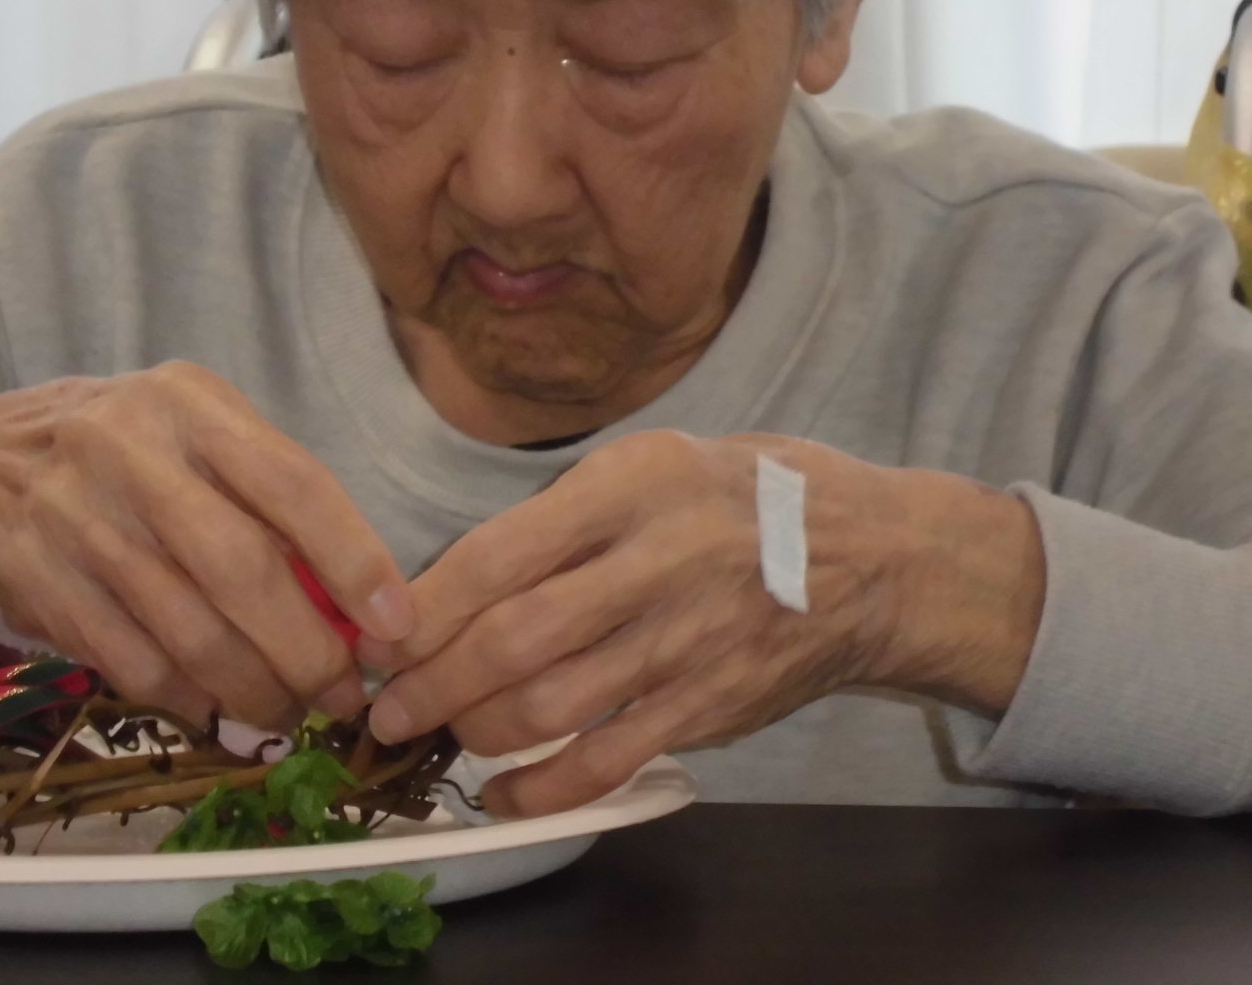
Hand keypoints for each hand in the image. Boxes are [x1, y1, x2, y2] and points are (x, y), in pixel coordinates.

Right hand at [0, 362, 414, 728]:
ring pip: (188, 631)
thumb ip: (270, 497)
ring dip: (252, 690)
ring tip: (286, 712)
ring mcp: (76, 518)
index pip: (293, 484)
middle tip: (342, 695)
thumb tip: (358, 604)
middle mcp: (131, 452)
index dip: (354, 562)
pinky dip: (184, 698)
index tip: (396, 628)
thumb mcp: (196, 433)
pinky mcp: (36, 581)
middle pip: (242, 570)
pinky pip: (132, 663)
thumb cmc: (126, 452)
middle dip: (307, 650)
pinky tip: (213, 706)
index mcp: (190, 404)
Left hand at [359, 430, 1044, 816]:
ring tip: (440, 735)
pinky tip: (504, 790)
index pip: (501, 552)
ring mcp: (688, 640)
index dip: (426, 606)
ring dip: (476, 731)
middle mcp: (658, 560)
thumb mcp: (654, 461)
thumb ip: (563, 514)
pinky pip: (609, 759)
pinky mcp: (711, 705)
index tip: (379, 637)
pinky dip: (544, 786)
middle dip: (433, 681)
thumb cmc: (741, 496)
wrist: (872, 556)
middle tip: (387, 707)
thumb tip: (454, 581)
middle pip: (516, 638)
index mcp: (632, 484)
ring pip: (553, 705)